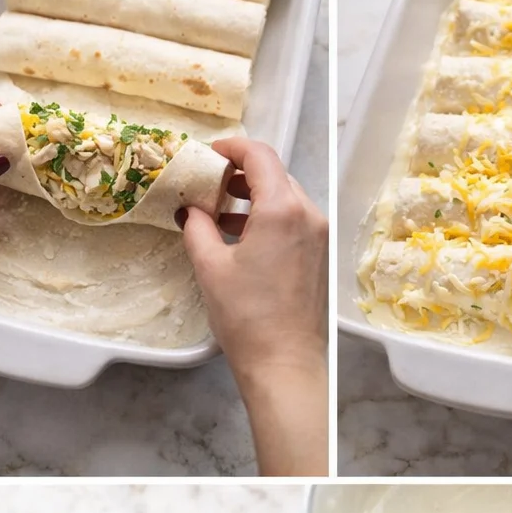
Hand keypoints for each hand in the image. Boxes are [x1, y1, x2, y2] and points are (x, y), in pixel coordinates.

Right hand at [182, 137, 327, 474]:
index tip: (209, 153)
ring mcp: (319, 233)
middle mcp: (308, 212)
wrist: (286, 365)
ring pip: (285, 194)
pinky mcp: (320, 252)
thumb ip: (198, 227)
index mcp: (282, 208)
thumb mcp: (210, 267)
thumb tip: (191, 208)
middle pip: (274, 172)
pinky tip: (241, 235)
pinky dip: (268, 215)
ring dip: (254, 194)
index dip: (232, 147)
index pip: (260, 155)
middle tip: (209, 182)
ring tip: (220, 210)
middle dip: (241, 172)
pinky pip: (293, 218)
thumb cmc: (246, 317)